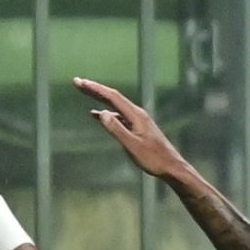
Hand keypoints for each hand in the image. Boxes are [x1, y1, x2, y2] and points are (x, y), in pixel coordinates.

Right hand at [74, 77, 192, 184]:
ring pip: (115, 105)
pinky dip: (107, 112)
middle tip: (77, 82)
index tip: (79, 82)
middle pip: (113, 97)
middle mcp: (137, 114)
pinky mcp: (138, 128)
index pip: (112, 97)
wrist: (172, 167)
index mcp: (136, 115)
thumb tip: (101, 113)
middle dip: (95, 89)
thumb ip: (117, 129)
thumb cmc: (154, 159)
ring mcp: (138, 120)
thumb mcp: (132, 146)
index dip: (95, 88)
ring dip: (99, 99)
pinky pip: (119, 115)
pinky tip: (97, 115)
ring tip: (85, 92)